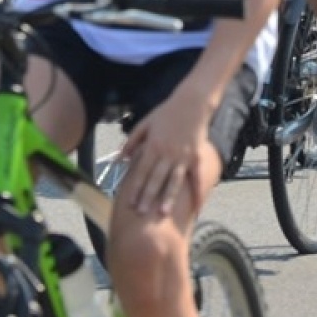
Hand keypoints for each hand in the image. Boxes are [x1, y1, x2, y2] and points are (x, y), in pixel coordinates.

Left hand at [118, 86, 210, 217]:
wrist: (191, 103)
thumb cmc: (166, 113)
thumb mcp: (145, 123)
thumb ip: (131, 142)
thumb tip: (118, 158)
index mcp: (153, 146)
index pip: (142, 171)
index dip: (136, 187)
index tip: (130, 202)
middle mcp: (168, 154)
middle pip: (156, 179)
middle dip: (148, 197)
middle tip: (141, 213)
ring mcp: (183, 157)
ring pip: (174, 181)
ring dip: (169, 198)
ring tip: (163, 213)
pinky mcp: (197, 157)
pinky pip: (197, 177)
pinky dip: (198, 192)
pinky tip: (197, 206)